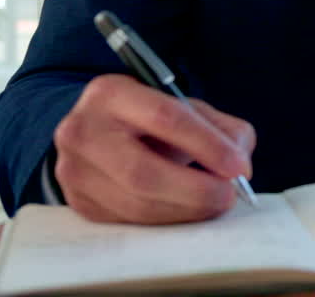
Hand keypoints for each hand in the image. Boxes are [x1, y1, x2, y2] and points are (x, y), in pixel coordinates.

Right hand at [52, 74, 255, 223]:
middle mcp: (82, 130)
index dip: (207, 146)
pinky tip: (188, 212)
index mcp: (111, 93)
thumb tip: (240, 166)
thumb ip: (220, 128)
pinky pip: (129, 221)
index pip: (165, 118)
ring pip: (136, 203)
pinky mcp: (78, 202)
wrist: (95, 132)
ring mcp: (73, 170)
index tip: (238, 167)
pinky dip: (167, 220)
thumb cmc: (147, 119)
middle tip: (228, 195)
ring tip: (214, 204)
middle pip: (142, 171)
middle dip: (195, 189)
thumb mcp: (182, 106)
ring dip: (185, 210)